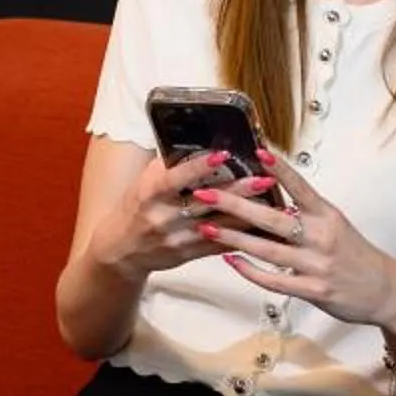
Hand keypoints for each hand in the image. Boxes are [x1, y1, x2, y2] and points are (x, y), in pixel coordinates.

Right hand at [92, 151, 277, 285]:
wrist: (122, 249)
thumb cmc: (136, 206)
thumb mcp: (144, 181)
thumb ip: (169, 165)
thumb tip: (198, 141)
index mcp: (149, 193)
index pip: (175, 178)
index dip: (199, 166)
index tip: (224, 154)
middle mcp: (164, 217)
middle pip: (205, 203)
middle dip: (237, 191)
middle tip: (264, 178)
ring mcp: (177, 239)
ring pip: (218, 226)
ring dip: (247, 214)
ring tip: (272, 202)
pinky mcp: (188, 255)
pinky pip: (219, 245)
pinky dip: (241, 236)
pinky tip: (261, 227)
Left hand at [192, 150, 395, 326]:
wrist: (386, 290)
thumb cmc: (355, 253)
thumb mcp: (336, 223)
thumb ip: (306, 210)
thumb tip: (272, 190)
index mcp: (327, 215)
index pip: (301, 186)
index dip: (280, 169)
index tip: (258, 151)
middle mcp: (321, 237)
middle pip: (273, 218)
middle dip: (236, 205)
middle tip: (206, 193)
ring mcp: (316, 265)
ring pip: (268, 250)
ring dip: (234, 239)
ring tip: (207, 227)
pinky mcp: (313, 291)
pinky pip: (275, 280)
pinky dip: (251, 271)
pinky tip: (232, 261)